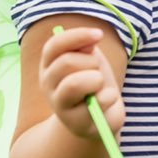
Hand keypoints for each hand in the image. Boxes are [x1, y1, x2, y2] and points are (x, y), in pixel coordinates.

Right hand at [39, 25, 123, 139]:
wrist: (100, 118)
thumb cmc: (94, 83)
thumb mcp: (91, 60)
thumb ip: (86, 48)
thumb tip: (89, 43)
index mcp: (49, 65)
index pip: (54, 45)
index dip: (77, 36)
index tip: (99, 35)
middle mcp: (47, 84)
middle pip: (66, 62)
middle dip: (91, 62)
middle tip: (97, 71)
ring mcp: (58, 105)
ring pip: (74, 83)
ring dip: (97, 79)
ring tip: (100, 85)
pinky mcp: (75, 122)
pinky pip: (97, 101)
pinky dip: (109, 96)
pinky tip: (106, 101)